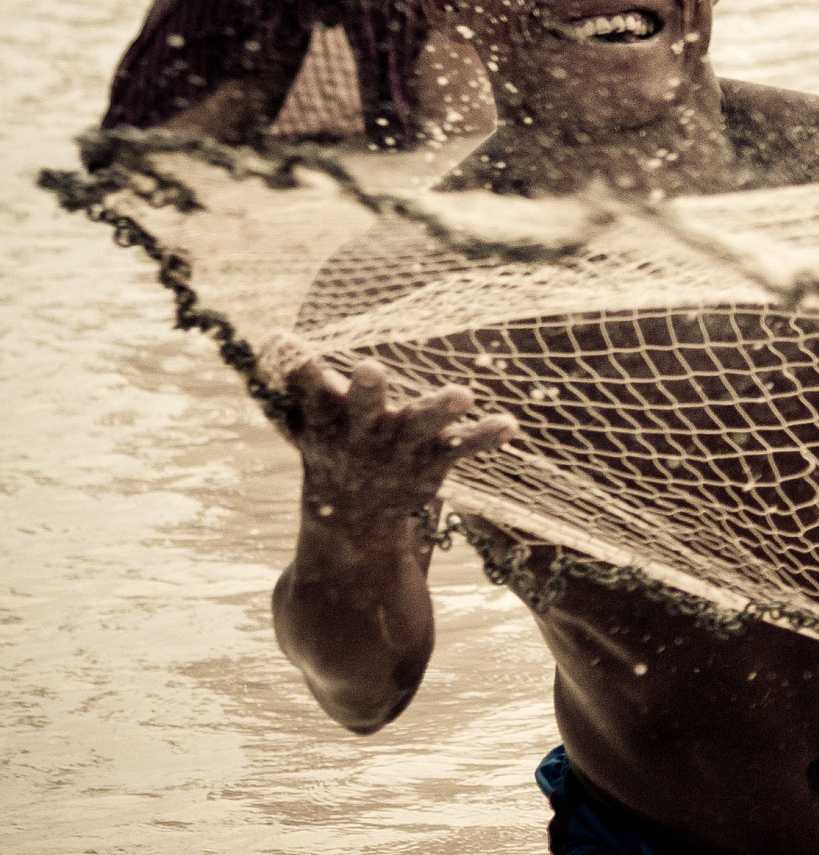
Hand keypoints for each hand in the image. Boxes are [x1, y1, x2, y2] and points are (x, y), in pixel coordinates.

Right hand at [288, 354, 518, 528]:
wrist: (353, 517)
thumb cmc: (329, 445)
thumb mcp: (304, 417)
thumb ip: (294, 379)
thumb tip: (271, 338)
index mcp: (326, 417)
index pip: (306, 388)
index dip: (297, 366)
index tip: (286, 341)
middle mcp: (362, 432)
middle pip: (363, 408)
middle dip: (367, 391)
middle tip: (369, 368)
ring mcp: (399, 448)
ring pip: (419, 427)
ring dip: (439, 409)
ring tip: (463, 395)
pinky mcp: (432, 458)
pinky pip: (462, 446)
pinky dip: (485, 437)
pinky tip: (510, 425)